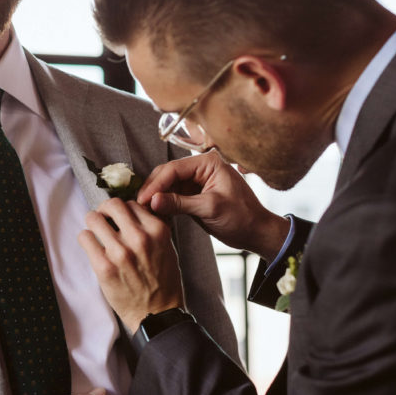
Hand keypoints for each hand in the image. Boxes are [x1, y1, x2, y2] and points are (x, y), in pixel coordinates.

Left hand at [79, 198, 183, 333]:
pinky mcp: (104, 266)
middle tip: (103, 219)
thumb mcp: (167, 249)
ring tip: (95, 233)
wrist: (157, 314)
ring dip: (92, 224)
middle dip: (104, 210)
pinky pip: (85, 238)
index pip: (132, 204)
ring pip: (93, 218)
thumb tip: (131, 213)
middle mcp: (140, 238)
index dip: (123, 211)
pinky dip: (86, 240)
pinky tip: (92, 247)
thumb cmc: (163, 282)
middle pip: (112, 205)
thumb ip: (151, 229)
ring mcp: (120, 252)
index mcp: (158, 231)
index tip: (119, 218)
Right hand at [138, 152, 290, 260]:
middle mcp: (201, 167)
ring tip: (144, 210)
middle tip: (139, 205)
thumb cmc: (241, 217)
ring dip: (156, 197)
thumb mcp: (210, 209)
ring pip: (168, 185)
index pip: (173, 169)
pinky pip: (173, 196)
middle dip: (153, 189)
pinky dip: (164, 204)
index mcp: (208, 162)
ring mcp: (197, 181)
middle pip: (168, 174)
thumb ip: (181, 203)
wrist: (256, 232)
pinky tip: (155, 213)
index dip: (155, 184)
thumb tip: (153, 201)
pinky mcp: (194, 194)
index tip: (142, 199)